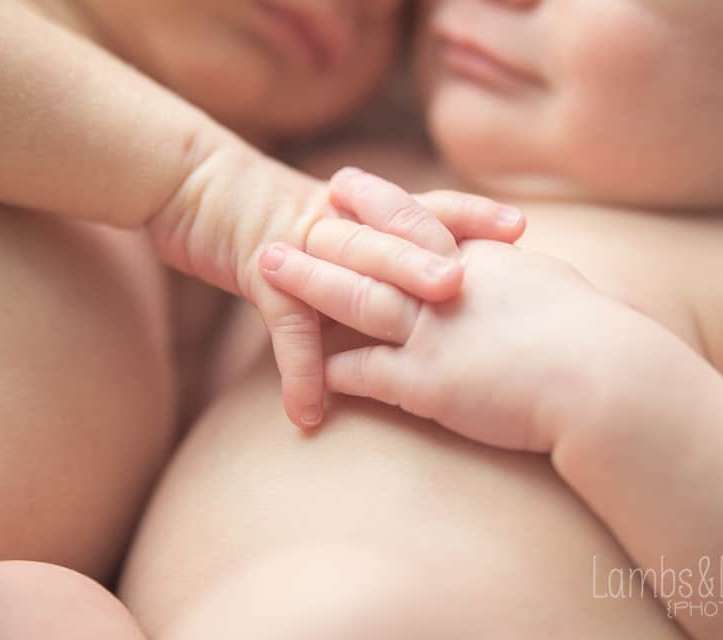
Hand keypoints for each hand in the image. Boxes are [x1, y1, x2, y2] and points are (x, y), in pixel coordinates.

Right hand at [149, 154, 524, 428]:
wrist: (202, 190)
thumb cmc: (278, 212)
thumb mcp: (336, 218)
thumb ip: (382, 242)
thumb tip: (443, 276)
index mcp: (368, 209)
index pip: (428, 205)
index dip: (472, 216)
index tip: (520, 233)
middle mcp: (343, 223)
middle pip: (394, 238)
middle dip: (431, 260)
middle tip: (471, 286)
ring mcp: (303, 249)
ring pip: (346, 275)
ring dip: (376, 309)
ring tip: (412, 351)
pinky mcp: (261, 275)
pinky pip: (284, 328)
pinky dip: (297, 373)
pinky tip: (308, 413)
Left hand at [260, 238, 640, 449]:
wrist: (609, 380)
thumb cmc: (597, 336)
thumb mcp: (551, 285)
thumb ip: (514, 272)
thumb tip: (502, 262)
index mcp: (479, 259)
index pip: (416, 221)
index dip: (375, 202)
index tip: (342, 185)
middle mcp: (447, 287)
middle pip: (372, 253)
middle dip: (324, 237)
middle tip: (283, 223)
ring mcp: (433, 332)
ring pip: (356, 300)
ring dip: (309, 284)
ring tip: (267, 268)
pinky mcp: (428, 382)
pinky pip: (366, 371)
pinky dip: (331, 370)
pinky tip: (303, 372)